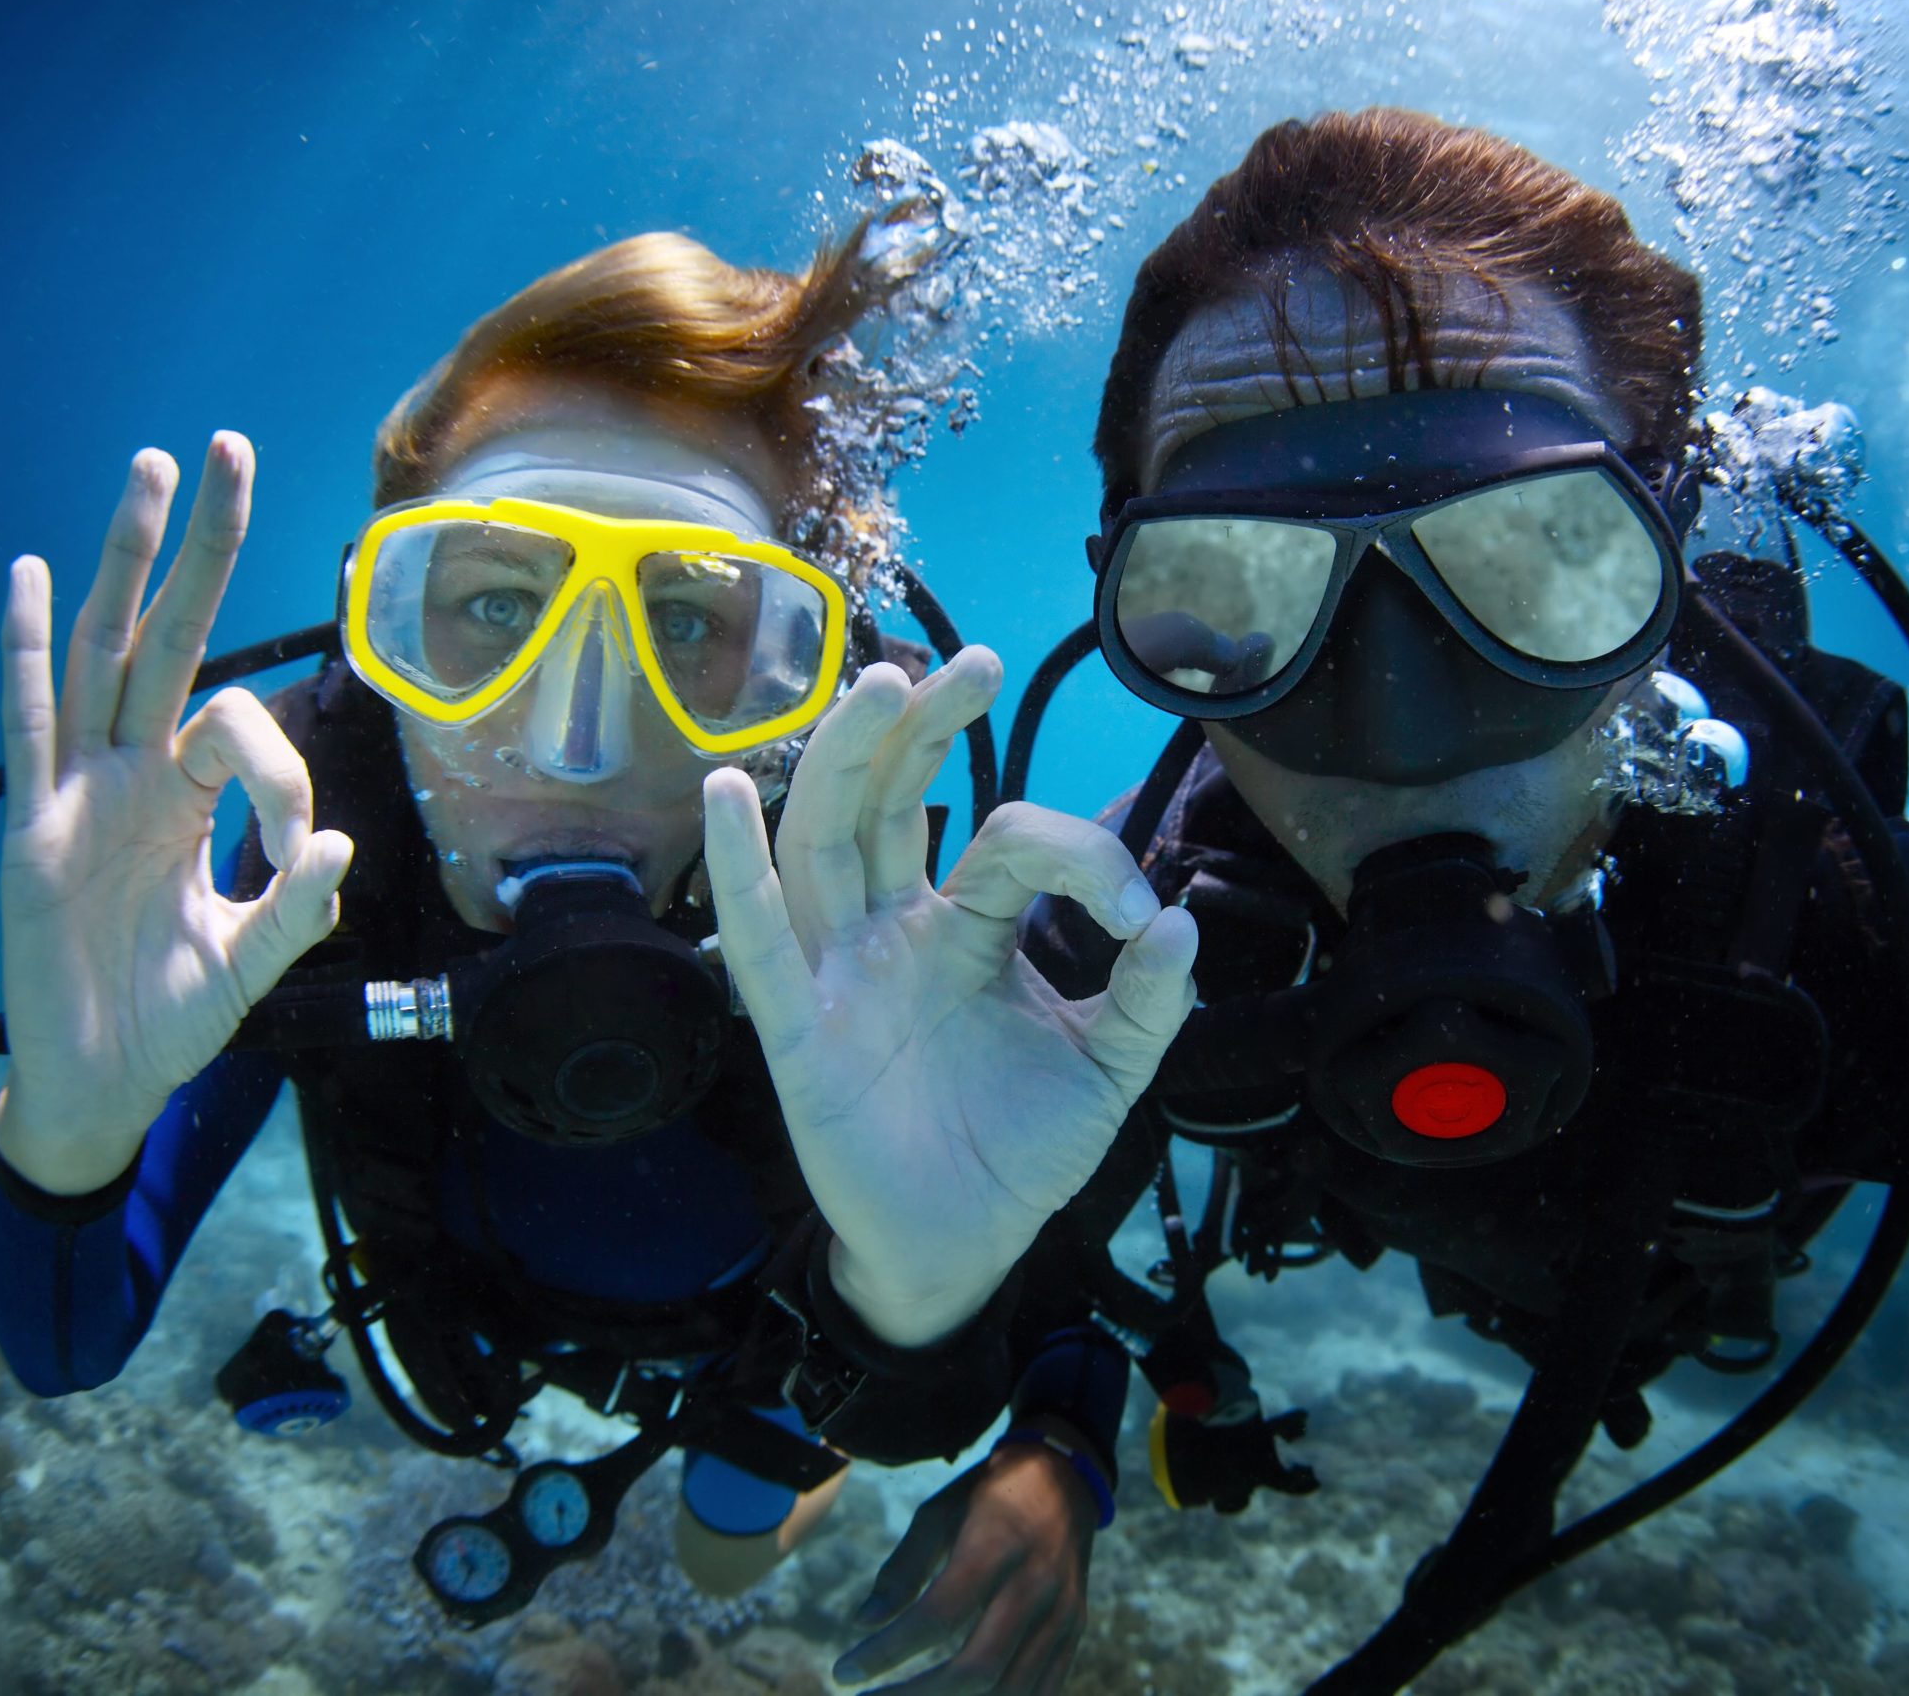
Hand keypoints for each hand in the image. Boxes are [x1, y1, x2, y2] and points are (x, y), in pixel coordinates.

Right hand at [0, 435, 351, 1193]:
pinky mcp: (31, 829)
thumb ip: (294, 908)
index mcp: (192, 798)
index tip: (294, 845)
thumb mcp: (253, 963)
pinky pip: (28, 727)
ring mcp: (79, 793)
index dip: (280, 769)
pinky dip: (27, 653)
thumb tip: (338, 843)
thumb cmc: (175, 1018)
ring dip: (126, 564)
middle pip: (170, 635)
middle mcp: (135, 775)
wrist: (103, 1085)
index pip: (241, 728)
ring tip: (149, 473)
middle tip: (230, 448)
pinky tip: (29, 577)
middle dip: (204, 548)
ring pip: (102, 653)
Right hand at [701, 653, 1195, 1344]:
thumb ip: (1148, 1001)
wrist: (966, 1247)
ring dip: (844, 762)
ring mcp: (840, 974)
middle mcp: (894, 932)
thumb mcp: (1110, 1071)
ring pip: (825, 844)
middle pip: (889, 800)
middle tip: (970, 661)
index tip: (1138, 915)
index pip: (1006, 845)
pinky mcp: (799, 1034)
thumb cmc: (1021, 1148)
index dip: (1077, 857)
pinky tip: (728, 792)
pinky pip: (760, 944)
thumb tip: (1180, 921)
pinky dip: (738, 871)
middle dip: (924, 726)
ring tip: (879, 684)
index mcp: (967, 928)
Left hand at [834, 1430, 1100, 1693]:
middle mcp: (1036, 1583)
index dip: (885, 1652)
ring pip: (1011, 1689)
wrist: (1067, 1474)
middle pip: (978, 1667)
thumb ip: (903, 1569)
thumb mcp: (940, 1512)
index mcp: (997, 1545)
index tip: (844, 1672)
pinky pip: (1043, 1688)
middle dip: (918, 1695)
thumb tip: (863, 1623)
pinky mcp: (1076, 1628)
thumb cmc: (990, 1492)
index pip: (937, 1616)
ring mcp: (1064, 1611)